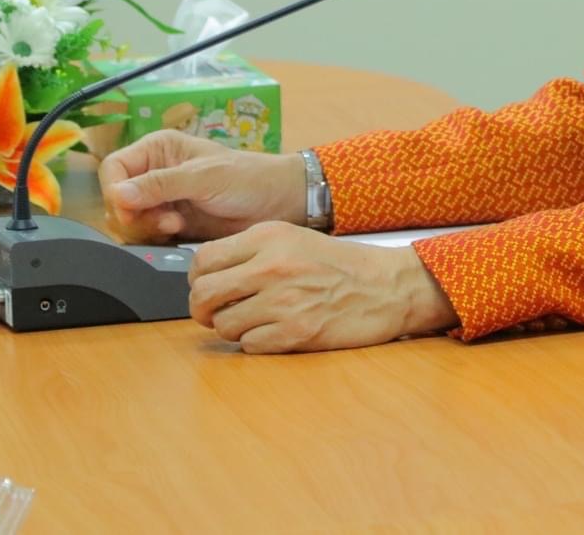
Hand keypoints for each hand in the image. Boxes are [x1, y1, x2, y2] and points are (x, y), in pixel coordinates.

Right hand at [100, 130, 305, 243]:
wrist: (278, 203)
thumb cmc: (248, 178)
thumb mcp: (204, 177)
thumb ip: (161, 185)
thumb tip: (118, 194)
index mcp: (158, 149)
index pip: (113, 168)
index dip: (114, 191)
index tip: (131, 210)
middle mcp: (154, 172)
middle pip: (116, 198)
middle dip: (133, 214)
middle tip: (166, 220)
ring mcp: (162, 199)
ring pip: (128, 220)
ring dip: (146, 228)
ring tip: (176, 225)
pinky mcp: (170, 223)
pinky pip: (145, 235)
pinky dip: (155, 238)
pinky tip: (178, 233)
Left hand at [187, 222, 457, 352]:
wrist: (386, 287)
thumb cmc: (340, 265)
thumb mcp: (294, 239)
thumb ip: (252, 250)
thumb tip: (207, 273)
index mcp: (269, 237)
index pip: (203, 259)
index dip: (197, 279)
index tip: (207, 287)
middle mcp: (272, 266)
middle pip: (204, 294)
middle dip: (203, 309)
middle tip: (217, 312)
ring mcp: (283, 301)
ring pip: (223, 325)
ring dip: (233, 328)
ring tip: (255, 321)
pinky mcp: (295, 332)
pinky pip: (249, 345)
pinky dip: (256, 342)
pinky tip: (275, 331)